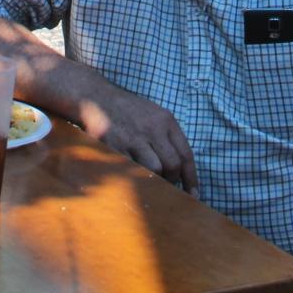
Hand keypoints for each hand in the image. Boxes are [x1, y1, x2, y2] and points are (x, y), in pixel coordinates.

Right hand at [74, 85, 198, 195]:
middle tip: (168, 185)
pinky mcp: (116, 146)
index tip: (193, 194)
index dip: (191, 178)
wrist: (98, 98)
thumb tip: (180, 169)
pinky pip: (132, 169)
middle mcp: (152, 128)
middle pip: (172, 165)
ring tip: (151, 180)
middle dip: (172, 180)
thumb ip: (168, 137)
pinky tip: (133, 175)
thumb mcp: (155, 115)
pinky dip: (135, 175)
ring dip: (155, 180)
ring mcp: (133, 138)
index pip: (186, 154)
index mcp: (166, 120)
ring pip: (154, 170)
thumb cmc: (130, 110)